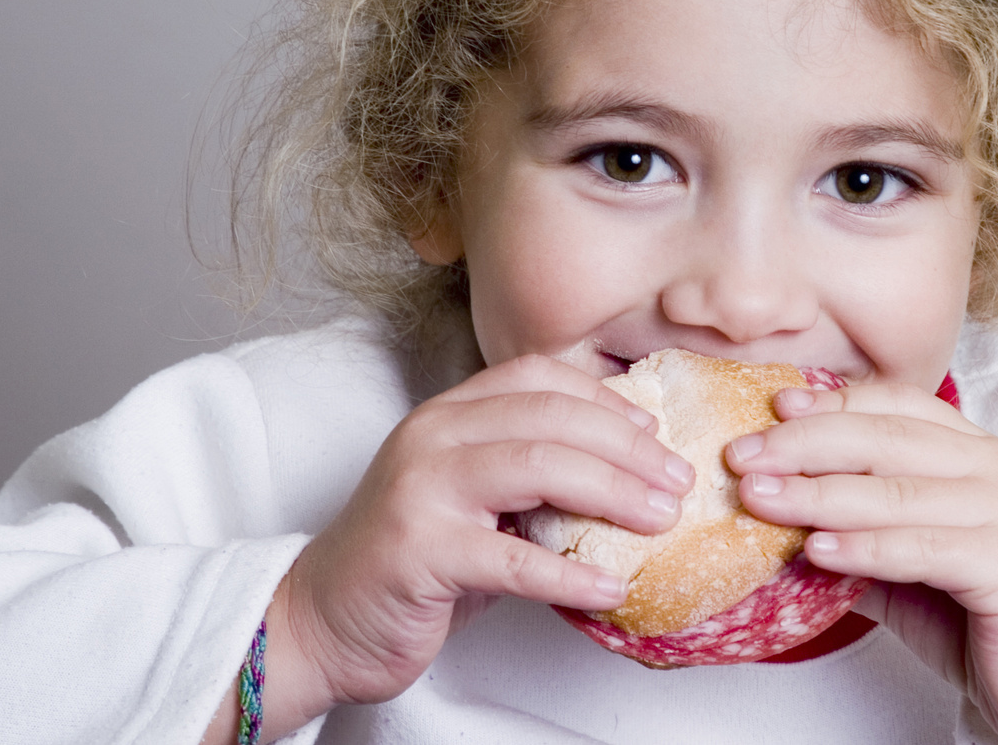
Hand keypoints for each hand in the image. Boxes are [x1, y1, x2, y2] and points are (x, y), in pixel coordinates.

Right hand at [228, 354, 694, 737]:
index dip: (605, 398)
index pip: (537, 377)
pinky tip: (611, 587)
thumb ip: (529, 474)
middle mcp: (431, 436)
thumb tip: (630, 470)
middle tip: (677, 481)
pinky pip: (515, 560)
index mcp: (447, 414)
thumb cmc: (409, 560)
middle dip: (628, 448)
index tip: (655, 431)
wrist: (320, 619)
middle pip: (551, 418)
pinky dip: (572, 575)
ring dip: (614, 493)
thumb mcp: (470, 498)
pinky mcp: (420, 552)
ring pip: (539, 468)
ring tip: (662, 521)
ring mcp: (422, 490)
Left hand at [728, 383, 997, 744]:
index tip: (771, 407)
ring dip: (818, 494)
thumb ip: (854, 527)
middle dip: (804, 444)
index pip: (894, 404)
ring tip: (760, 499)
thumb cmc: (980, 612)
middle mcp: (994, 467)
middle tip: (742, 456)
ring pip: (896, 491)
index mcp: (972, 450)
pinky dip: (864, 547)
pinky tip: (816, 551)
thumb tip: (772, 505)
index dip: (831, 402)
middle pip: (885, 438)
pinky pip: (923, 548)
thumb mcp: (905, 558)